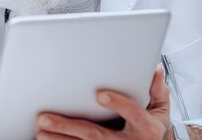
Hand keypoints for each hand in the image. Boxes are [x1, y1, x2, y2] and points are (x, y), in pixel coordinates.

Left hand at [36, 65, 170, 139]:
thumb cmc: (151, 129)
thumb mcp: (160, 110)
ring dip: (59, 139)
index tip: (99, 94)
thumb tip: (155, 69)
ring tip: (40, 131)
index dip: (117, 103)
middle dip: (68, 126)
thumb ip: (156, 90)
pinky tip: (47, 139)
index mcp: (144, 127)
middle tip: (45, 118)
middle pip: (95, 134)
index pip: (132, 113)